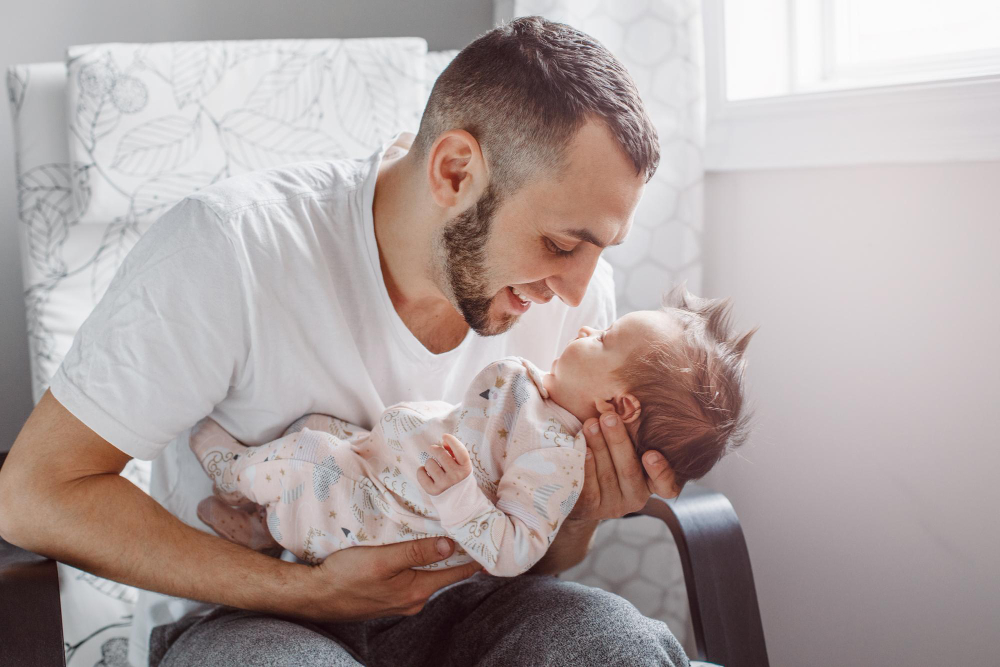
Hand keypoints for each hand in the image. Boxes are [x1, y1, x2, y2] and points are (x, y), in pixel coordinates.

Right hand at [295, 536, 482, 621]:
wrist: (315, 596)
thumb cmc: (346, 575)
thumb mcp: (384, 559)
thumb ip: (417, 552)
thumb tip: (451, 546)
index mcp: (417, 590)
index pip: (457, 573)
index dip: (474, 557)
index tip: (488, 542)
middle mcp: (414, 600)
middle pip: (445, 574)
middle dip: (458, 555)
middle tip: (471, 533)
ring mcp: (400, 601)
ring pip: (428, 575)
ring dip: (438, 559)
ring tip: (448, 536)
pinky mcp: (388, 597)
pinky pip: (412, 578)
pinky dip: (420, 564)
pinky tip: (417, 551)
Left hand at [416, 434, 472, 494]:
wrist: (459, 503)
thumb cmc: (458, 479)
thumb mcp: (462, 466)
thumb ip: (454, 452)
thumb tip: (443, 440)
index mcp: (465, 468)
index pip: (460, 451)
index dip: (452, 441)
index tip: (444, 435)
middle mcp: (456, 476)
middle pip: (441, 454)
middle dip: (435, 449)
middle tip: (433, 449)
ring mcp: (444, 484)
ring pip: (429, 463)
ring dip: (429, 462)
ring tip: (433, 467)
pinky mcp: (433, 491)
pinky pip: (421, 474)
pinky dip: (421, 471)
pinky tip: (425, 473)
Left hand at [568, 412, 680, 520]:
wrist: (579, 485)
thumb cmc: (610, 453)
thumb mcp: (626, 445)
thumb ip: (632, 432)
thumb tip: (625, 400)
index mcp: (652, 482)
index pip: (667, 485)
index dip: (661, 472)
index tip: (651, 454)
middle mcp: (636, 496)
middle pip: (629, 470)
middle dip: (618, 441)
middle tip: (609, 417)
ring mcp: (613, 505)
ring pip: (608, 475)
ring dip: (599, 446)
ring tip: (591, 424)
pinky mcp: (592, 507)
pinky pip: (589, 487)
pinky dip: (586, 465)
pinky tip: (583, 448)